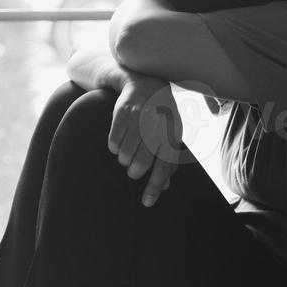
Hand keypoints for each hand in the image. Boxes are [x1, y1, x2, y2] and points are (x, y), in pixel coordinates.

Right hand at [108, 75, 185, 206]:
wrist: (144, 83)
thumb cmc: (160, 115)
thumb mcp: (169, 134)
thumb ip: (168, 159)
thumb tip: (165, 186)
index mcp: (172, 133)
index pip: (165, 165)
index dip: (155, 185)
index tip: (146, 203)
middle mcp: (158, 125)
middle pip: (142, 162)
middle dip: (135, 171)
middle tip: (133, 171)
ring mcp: (140, 117)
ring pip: (125, 154)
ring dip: (124, 158)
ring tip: (127, 152)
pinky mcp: (123, 112)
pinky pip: (113, 142)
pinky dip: (114, 147)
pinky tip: (119, 140)